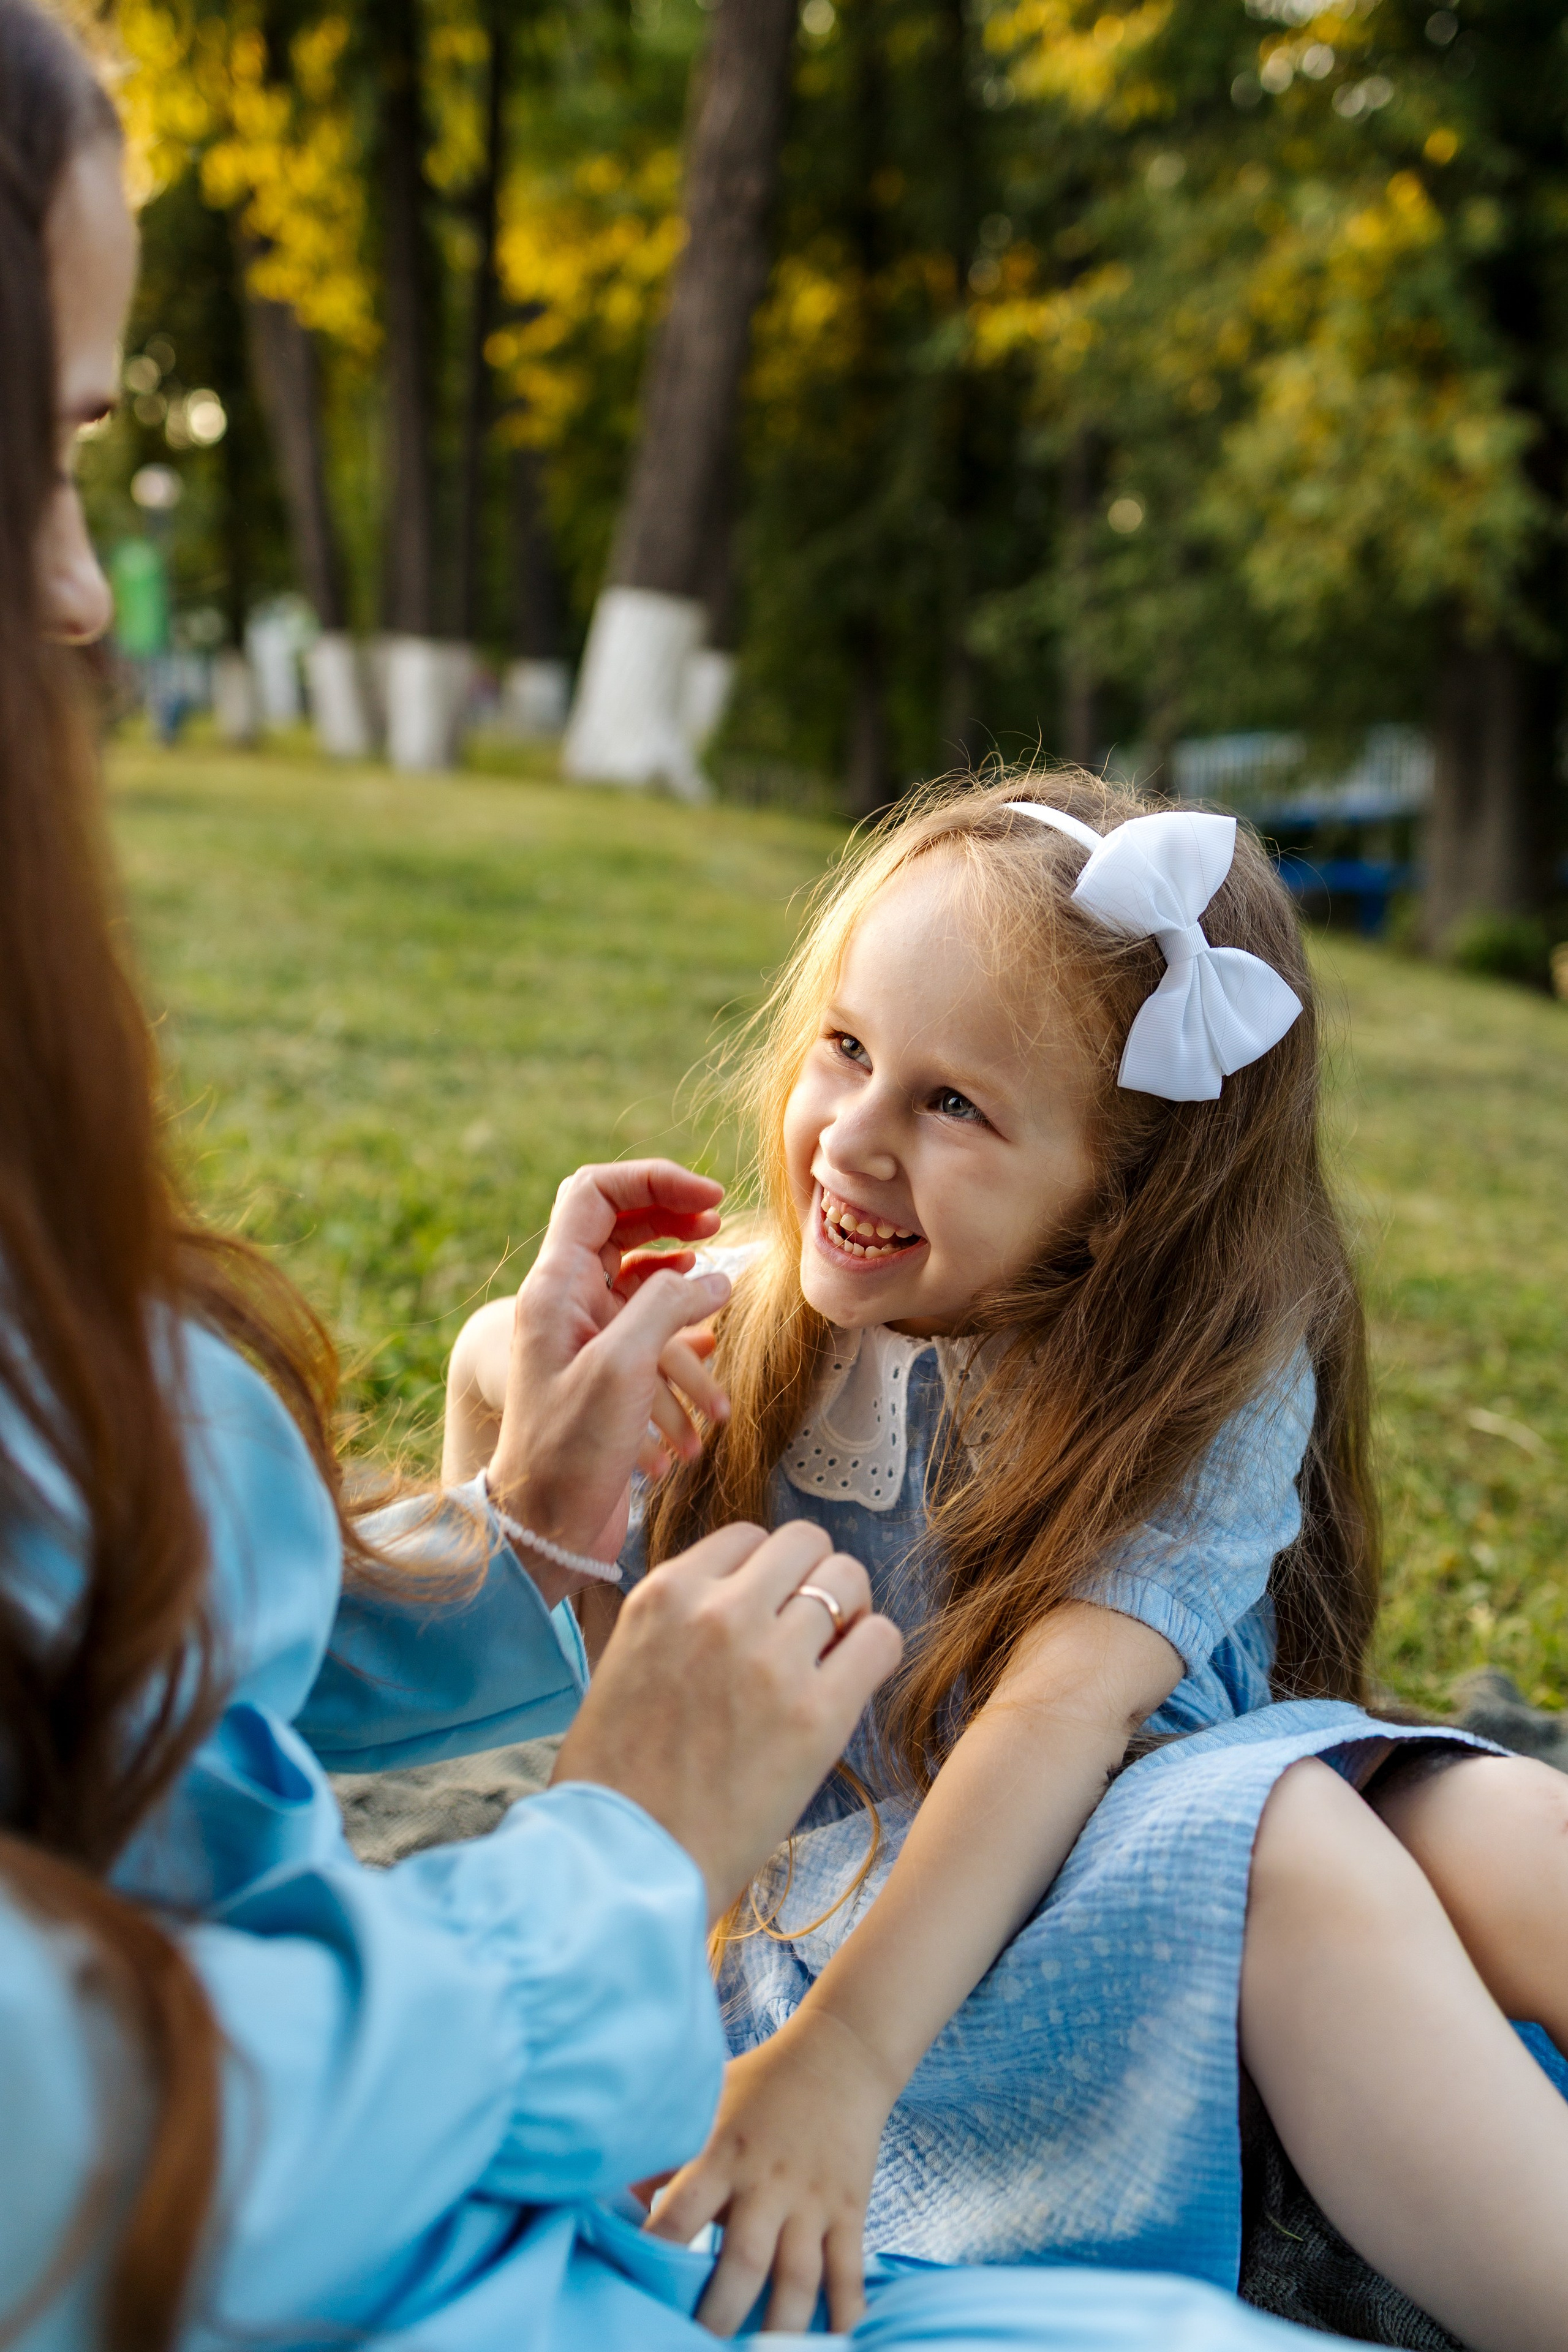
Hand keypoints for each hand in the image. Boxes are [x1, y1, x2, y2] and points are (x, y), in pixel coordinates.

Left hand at [457, 1161, 732, 1597]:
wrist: (544, 1529)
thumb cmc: (569, 1452)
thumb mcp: (622, 1368)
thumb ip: (668, 1305)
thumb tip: (715, 1277)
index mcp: (555, 1285)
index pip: (596, 1192)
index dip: (654, 1181)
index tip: (710, 1200)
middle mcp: (567, 1303)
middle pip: (621, 1228)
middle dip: (674, 1223)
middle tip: (719, 1230)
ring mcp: (587, 1338)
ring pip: (644, 1288)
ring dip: (688, 1301)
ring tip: (722, 1316)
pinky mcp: (607, 1376)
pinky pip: (652, 1340)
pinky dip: (685, 1354)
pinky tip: (710, 1387)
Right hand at [550, 1518, 902, 1920]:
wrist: (623, 1863)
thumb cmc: (615, 1781)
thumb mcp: (626, 1664)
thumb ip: (679, 1623)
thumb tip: (736, 1602)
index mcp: (665, 1595)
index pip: (746, 1538)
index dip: (766, 1573)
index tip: (769, 1609)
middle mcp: (719, 1612)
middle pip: (805, 1543)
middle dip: (814, 1578)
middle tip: (812, 1628)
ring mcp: (771, 1660)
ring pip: (848, 1580)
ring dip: (848, 1612)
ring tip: (833, 1657)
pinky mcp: (818, 1715)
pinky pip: (880, 1641)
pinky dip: (874, 1653)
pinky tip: (852, 1685)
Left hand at [648, 2011, 895, 2334]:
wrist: (841, 2054)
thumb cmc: (760, 2082)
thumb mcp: (707, 2103)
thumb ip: (666, 2155)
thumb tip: (613, 2201)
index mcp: (722, 2154)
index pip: (682, 2211)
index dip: (657, 2250)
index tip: (637, 2290)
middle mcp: (767, 2182)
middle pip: (743, 2260)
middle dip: (720, 2314)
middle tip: (698, 2349)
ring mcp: (811, 2200)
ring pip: (799, 2279)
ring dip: (780, 2328)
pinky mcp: (849, 2210)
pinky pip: (849, 2272)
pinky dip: (846, 2313)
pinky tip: (840, 2343)